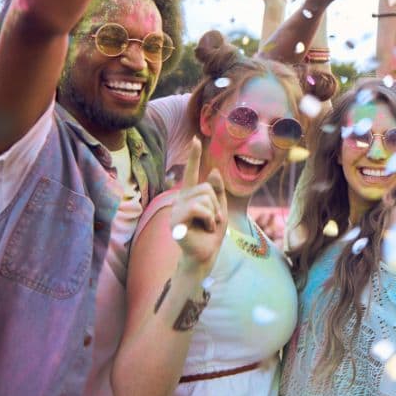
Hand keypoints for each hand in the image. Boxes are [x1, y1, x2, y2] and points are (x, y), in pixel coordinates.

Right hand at [170, 138, 227, 272]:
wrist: (206, 255)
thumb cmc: (211, 233)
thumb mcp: (219, 208)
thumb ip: (217, 191)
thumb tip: (213, 170)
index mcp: (190, 196)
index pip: (192, 173)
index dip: (194, 156)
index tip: (196, 140)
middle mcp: (180, 200)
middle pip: (206, 188)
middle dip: (216, 205)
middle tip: (212, 221)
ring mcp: (176, 211)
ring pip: (204, 198)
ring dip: (213, 214)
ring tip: (208, 226)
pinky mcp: (176, 223)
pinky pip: (199, 209)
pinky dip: (209, 220)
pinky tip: (204, 230)